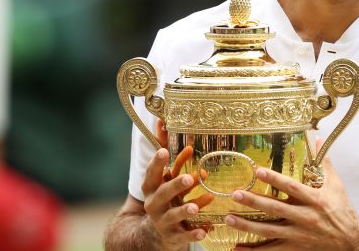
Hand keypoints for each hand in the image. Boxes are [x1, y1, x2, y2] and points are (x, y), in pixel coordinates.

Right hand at [140, 119, 212, 250]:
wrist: (155, 233)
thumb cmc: (164, 197)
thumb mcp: (164, 178)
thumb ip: (167, 156)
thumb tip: (163, 121)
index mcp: (152, 188)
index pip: (152, 174)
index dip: (157, 163)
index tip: (164, 151)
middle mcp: (155, 204)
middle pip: (163, 193)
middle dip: (176, 185)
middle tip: (189, 177)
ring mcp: (164, 221)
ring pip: (174, 215)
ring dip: (186, 209)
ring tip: (197, 206)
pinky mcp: (174, 236)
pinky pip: (185, 235)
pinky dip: (194, 233)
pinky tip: (206, 231)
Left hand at [225, 157, 358, 250]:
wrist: (352, 242)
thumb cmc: (343, 212)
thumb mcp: (336, 186)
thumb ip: (324, 163)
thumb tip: (318, 140)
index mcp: (314, 200)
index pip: (291, 187)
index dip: (274, 179)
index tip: (258, 171)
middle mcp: (305, 217)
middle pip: (275, 209)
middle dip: (254, 201)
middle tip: (236, 194)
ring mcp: (299, 235)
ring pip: (269, 231)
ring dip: (247, 226)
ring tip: (230, 219)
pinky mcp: (296, 248)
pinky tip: (237, 248)